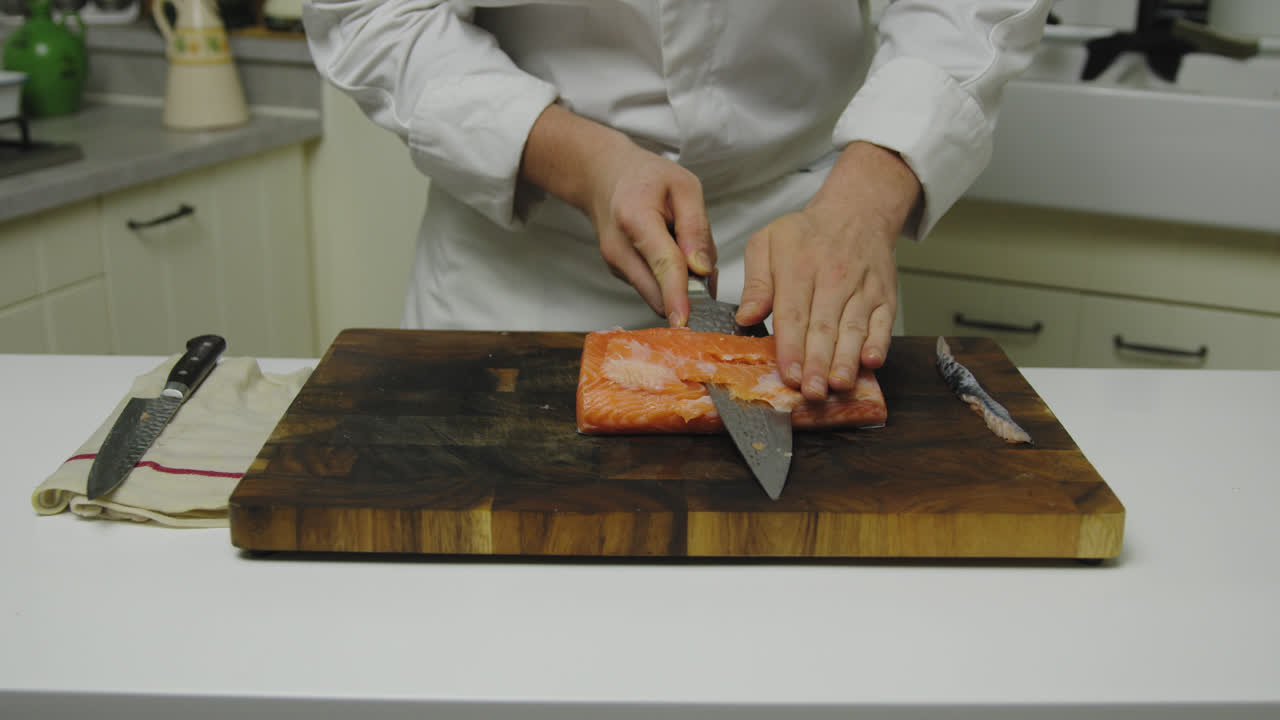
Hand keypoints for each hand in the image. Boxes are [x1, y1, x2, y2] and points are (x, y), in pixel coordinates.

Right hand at [520, 104, 714, 325]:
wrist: (604, 178)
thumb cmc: (645, 177)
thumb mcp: (683, 185)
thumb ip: (696, 226)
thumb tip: (703, 268)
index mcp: (636, 219)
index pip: (662, 265)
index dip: (676, 295)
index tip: (684, 320)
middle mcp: (620, 249)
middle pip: (658, 291)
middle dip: (688, 290)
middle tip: (703, 262)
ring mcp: (616, 265)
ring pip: (657, 293)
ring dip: (679, 283)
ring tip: (681, 245)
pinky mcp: (619, 274)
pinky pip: (653, 287)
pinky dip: (668, 279)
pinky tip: (667, 250)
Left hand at [736, 142, 920, 399]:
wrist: (857, 212)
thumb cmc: (806, 234)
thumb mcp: (767, 242)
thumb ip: (755, 282)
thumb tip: (746, 316)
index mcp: (799, 267)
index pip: (794, 314)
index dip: (791, 347)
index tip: (789, 374)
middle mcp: (833, 279)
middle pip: (824, 327)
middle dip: (818, 363)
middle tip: (812, 392)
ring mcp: (862, 289)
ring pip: (854, 329)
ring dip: (846, 360)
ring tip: (838, 385)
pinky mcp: (884, 297)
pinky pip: (884, 323)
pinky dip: (880, 343)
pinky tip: (871, 362)